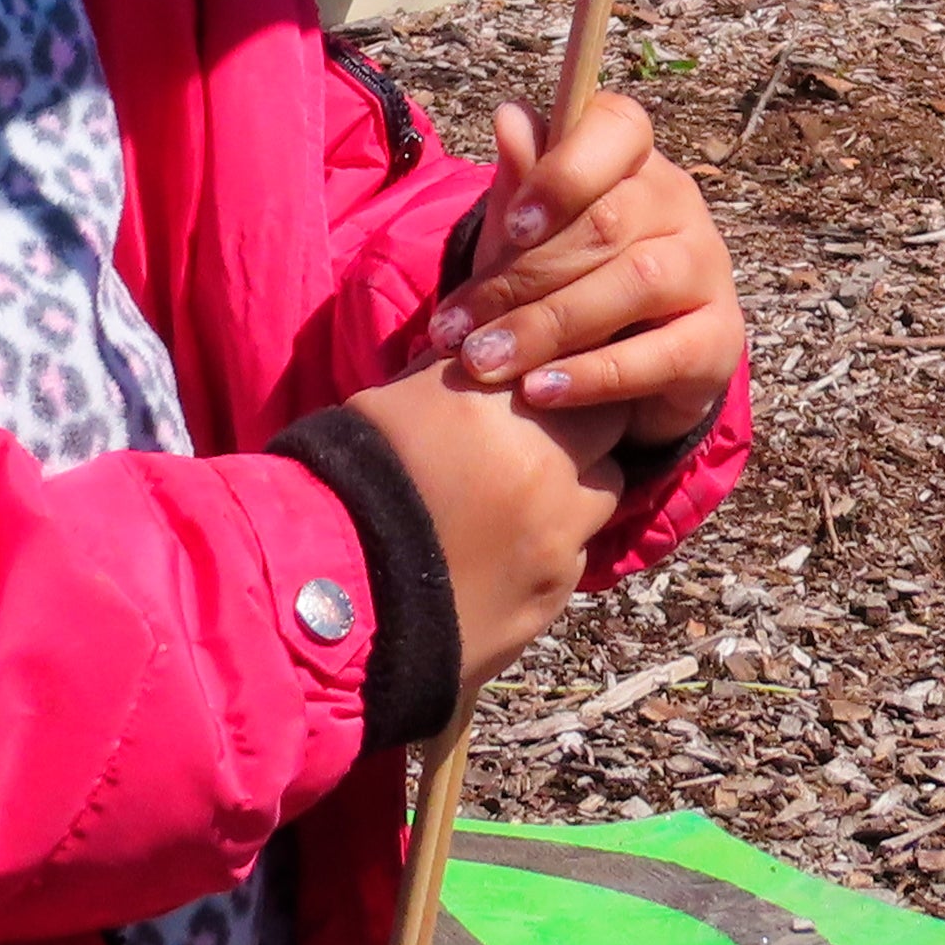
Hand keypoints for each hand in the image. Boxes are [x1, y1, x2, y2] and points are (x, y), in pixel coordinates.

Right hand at [345, 366, 619, 685]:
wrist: (335, 592)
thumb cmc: (360, 477)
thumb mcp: (401, 396)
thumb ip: (458, 370)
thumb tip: (482, 345)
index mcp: (513, 408)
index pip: (586, 376)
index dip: (567, 387)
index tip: (549, 393)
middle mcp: (552, 470)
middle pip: (609, 439)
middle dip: (582, 439)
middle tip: (537, 448)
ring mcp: (559, 541)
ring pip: (600, 502)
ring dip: (572, 497)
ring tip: (517, 506)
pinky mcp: (551, 598)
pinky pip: (572, 563)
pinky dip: (547, 553)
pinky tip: (498, 556)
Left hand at [426, 93, 747, 451]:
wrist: (620, 374)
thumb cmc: (564, 281)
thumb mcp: (528, 235)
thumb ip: (521, 181)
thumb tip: (509, 116)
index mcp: (635, 161)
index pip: (619, 128)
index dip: (565, 172)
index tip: (513, 225)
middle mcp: (681, 204)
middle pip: (608, 220)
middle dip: (522, 277)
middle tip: (457, 328)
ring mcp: (708, 269)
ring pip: (635, 282)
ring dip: (548, 326)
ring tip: (484, 362)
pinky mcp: (720, 339)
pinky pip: (662, 354)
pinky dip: (594, 375)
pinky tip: (538, 391)